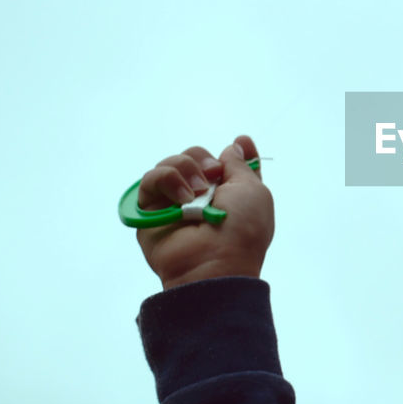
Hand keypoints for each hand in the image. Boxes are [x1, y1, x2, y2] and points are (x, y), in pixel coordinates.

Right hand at [134, 135, 274, 289]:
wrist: (215, 262)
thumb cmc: (242, 230)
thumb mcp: (253, 191)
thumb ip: (241, 166)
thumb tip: (233, 147)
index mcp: (229, 194)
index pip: (227, 164)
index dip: (235, 151)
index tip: (241, 141)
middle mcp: (199, 197)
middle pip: (192, 156)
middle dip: (202, 159)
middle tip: (212, 175)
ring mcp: (173, 203)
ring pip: (169, 163)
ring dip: (184, 169)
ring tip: (195, 193)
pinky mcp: (149, 211)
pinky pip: (150, 179)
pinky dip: (166, 180)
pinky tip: (182, 198)